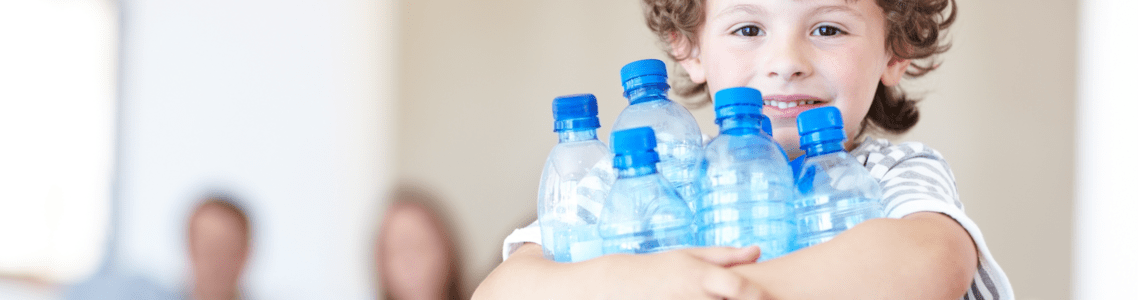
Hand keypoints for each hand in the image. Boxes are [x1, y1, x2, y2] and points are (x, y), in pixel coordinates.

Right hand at [587, 246, 764, 299]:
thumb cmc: (659, 268)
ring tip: (712, 299)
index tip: (768, 297)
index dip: (759, 296)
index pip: (741, 288)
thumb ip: (726, 256)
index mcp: (701, 275)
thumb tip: (758, 250)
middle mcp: (694, 296)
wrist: (618, 285)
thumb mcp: (690, 256)